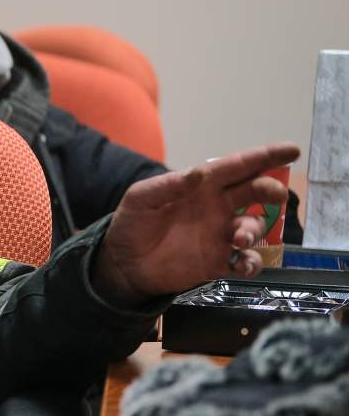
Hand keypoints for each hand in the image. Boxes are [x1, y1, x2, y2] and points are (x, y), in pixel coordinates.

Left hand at [94, 143, 300, 306]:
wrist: (123, 262)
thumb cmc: (132, 223)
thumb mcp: (141, 198)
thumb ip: (168, 185)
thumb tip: (198, 173)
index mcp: (202, 185)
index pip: (237, 167)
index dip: (264, 157)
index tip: (291, 150)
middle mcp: (218, 206)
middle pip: (254, 192)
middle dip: (270, 189)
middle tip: (274, 193)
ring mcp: (221, 234)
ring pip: (254, 227)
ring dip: (254, 229)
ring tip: (239, 237)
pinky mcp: (219, 261)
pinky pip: (246, 260)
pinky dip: (252, 262)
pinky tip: (243, 264)